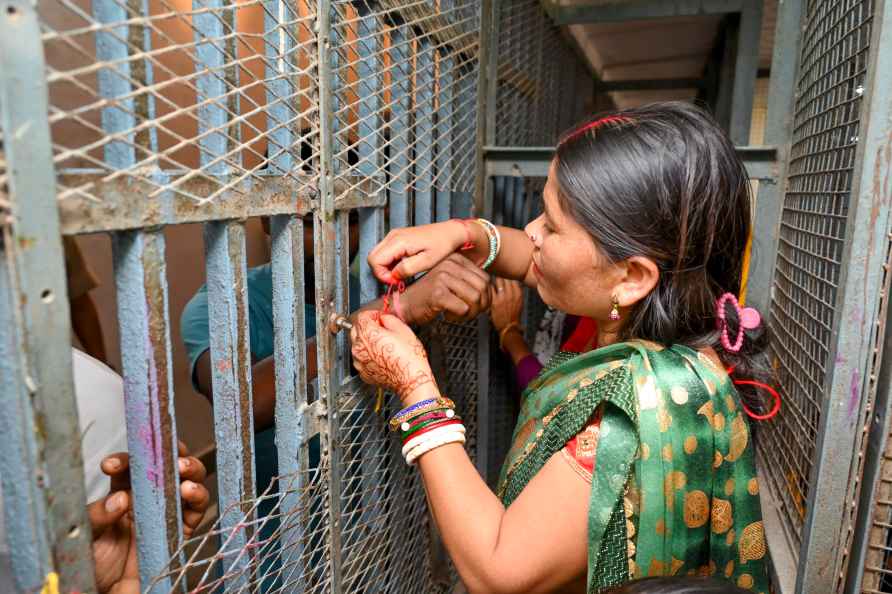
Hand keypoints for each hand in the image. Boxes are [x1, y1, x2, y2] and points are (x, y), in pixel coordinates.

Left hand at [90, 443, 209, 593]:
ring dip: (190, 469)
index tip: (111, 465)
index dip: (125, 460)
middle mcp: (148, 498)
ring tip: (183, 468)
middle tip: (164, 453)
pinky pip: (197, 509)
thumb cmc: (95, 565)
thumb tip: (120, 498)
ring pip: (188, 480)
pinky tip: (189, 489)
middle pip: (167, 465)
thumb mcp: (88, 536)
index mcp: (123, 493)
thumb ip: (99, 515)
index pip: (129, 468)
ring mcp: (168, 513)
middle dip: (169, 453)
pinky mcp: (183, 530)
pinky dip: (198, 495)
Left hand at [350, 311, 435, 403]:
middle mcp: (359, 347)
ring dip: (367, 342)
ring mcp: (359, 361)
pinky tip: (382, 357)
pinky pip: (362, 359)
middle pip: (356, 330)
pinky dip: (368, 356)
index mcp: (367, 333)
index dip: (373, 315)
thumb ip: (389, 319)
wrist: (411, 380)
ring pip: (357, 345)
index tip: (379, 318)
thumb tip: (384, 319)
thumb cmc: (409, 358)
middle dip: (367, 327)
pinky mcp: (363, 372)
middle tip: (382, 330)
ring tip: (384, 345)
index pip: (362, 316)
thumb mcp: (403, 330)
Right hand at [368, 221, 470, 283]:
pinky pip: (385, 251)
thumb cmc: (443, 246)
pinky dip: (389, 262)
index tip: (396, 281)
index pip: (374, 260)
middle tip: (398, 279)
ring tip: (402, 273)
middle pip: (372, 257)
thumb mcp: (427, 262)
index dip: (382, 275)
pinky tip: (403, 266)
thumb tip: (393, 275)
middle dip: (381, 272)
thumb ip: (407, 269)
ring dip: (385, 267)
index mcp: (398, 241)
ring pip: (377, 255)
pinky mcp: (397, 237)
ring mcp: (394, 235)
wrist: (451, 233)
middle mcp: (392, 235)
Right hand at [401, 254, 491, 325]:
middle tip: (469, 313)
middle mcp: (449, 264)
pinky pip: (463, 308)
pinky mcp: (438, 292)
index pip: (485, 278)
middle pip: (483, 288)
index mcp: (455, 259)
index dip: (485, 296)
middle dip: (481, 306)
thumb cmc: (428, 296)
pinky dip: (459, 317)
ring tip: (459, 315)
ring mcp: (443, 277)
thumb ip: (469, 282)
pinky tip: (448, 315)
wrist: (404, 305)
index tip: (474, 305)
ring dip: (471, 313)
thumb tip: (492, 292)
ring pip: (476, 299)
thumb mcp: (451, 282)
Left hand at [489, 277, 523, 331]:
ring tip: (489, 281)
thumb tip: (511, 281)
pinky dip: (488, 288)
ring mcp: (503, 297)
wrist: (509, 327)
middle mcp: (512, 293)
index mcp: (518, 293)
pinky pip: (490, 289)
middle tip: (494, 276)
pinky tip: (487, 290)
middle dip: (499, 276)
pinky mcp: (495, 302)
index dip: (506, 277)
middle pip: (504, 277)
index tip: (502, 276)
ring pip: (497, 280)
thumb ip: (516, 290)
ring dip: (493, 280)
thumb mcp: (520, 301)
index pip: (512, 278)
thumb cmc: (513, 315)